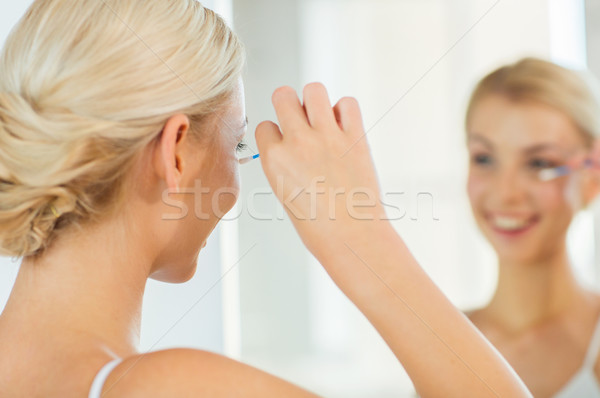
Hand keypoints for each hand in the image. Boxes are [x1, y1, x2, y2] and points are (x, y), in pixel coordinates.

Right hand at [255, 83, 388, 262]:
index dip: (274, 134)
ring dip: (315, 100)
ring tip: (322, 118)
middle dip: (288, 103)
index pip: (264, 126)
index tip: (284, 143)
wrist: (353, 238)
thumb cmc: (319, 227)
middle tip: (300, 120)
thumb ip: (284, 165)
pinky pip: (348, 103)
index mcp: (274, 160)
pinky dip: (345, 110)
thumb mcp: (286, 195)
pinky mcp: (355, 137)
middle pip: (283, 95)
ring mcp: (328, 137)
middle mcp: (298, 143)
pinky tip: (343, 127)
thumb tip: (291, 144)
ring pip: (313, 89)